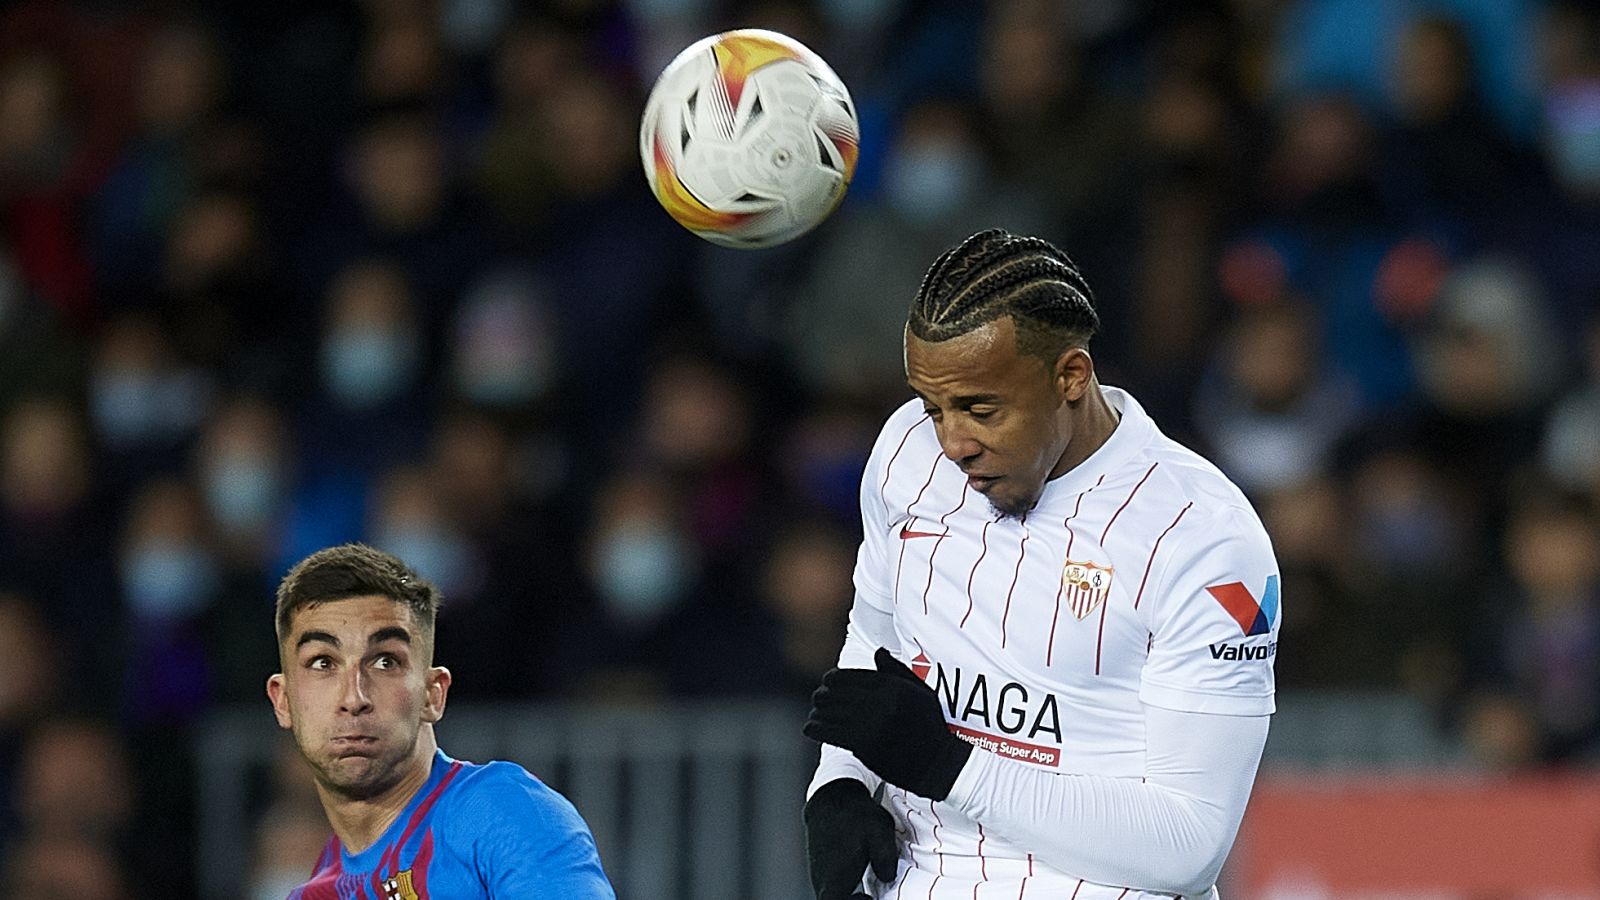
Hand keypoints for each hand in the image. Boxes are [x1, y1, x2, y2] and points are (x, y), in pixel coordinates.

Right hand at [803, 778, 897, 899]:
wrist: (833, 794)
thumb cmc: (854, 813)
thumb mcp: (880, 835)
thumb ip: (886, 861)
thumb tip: (888, 877)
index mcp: (834, 879)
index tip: (870, 899)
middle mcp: (823, 879)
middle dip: (854, 899)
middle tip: (872, 894)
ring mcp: (820, 873)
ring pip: (834, 893)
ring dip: (850, 893)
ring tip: (870, 885)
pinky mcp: (822, 865)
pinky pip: (833, 883)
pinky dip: (847, 884)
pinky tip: (861, 871)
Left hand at [804, 647, 972, 800]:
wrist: (938, 762)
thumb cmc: (929, 726)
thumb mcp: (920, 692)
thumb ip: (895, 671)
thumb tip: (877, 652)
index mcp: (889, 685)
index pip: (846, 676)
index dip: (831, 679)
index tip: (827, 683)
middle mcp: (878, 701)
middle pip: (833, 693)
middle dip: (821, 695)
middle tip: (818, 699)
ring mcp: (869, 722)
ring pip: (828, 711)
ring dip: (817, 711)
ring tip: (815, 713)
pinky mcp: (862, 744)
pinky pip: (828, 732)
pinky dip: (814, 728)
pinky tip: (810, 727)